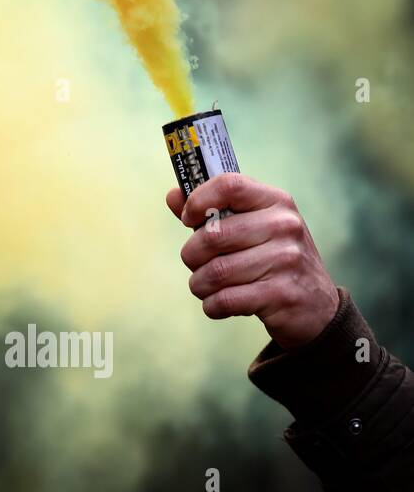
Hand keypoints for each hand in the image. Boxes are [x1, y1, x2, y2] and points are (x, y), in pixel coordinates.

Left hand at [165, 173, 338, 349]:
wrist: (317, 306)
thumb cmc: (272, 258)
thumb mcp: (251, 227)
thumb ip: (211, 211)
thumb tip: (173, 195)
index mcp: (275, 201)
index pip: (229, 185)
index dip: (197, 201)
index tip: (188, 220)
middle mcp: (284, 226)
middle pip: (212, 235)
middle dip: (192, 255)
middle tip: (197, 264)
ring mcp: (287, 260)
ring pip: (215, 272)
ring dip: (200, 284)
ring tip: (207, 286)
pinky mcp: (282, 294)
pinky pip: (224, 300)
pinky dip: (212, 305)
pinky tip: (219, 304)